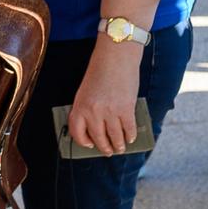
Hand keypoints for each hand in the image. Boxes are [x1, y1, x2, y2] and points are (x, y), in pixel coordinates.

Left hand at [68, 40, 141, 155]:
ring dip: (118, 145)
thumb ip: (88, 108)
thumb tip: (97, 127)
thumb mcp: (86, 90)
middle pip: (98, 138)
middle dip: (104, 147)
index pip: (77, 132)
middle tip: (108, 151)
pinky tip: (130, 137)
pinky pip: (128, 129)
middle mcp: (93, 112)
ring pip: (115, 137)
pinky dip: (130, 136)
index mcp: (79, 106)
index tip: (89, 145)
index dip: (83, 141)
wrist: (115, 56)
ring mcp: (110, 112)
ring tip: (120, 148)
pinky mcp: (126, 110)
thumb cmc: (100, 70)